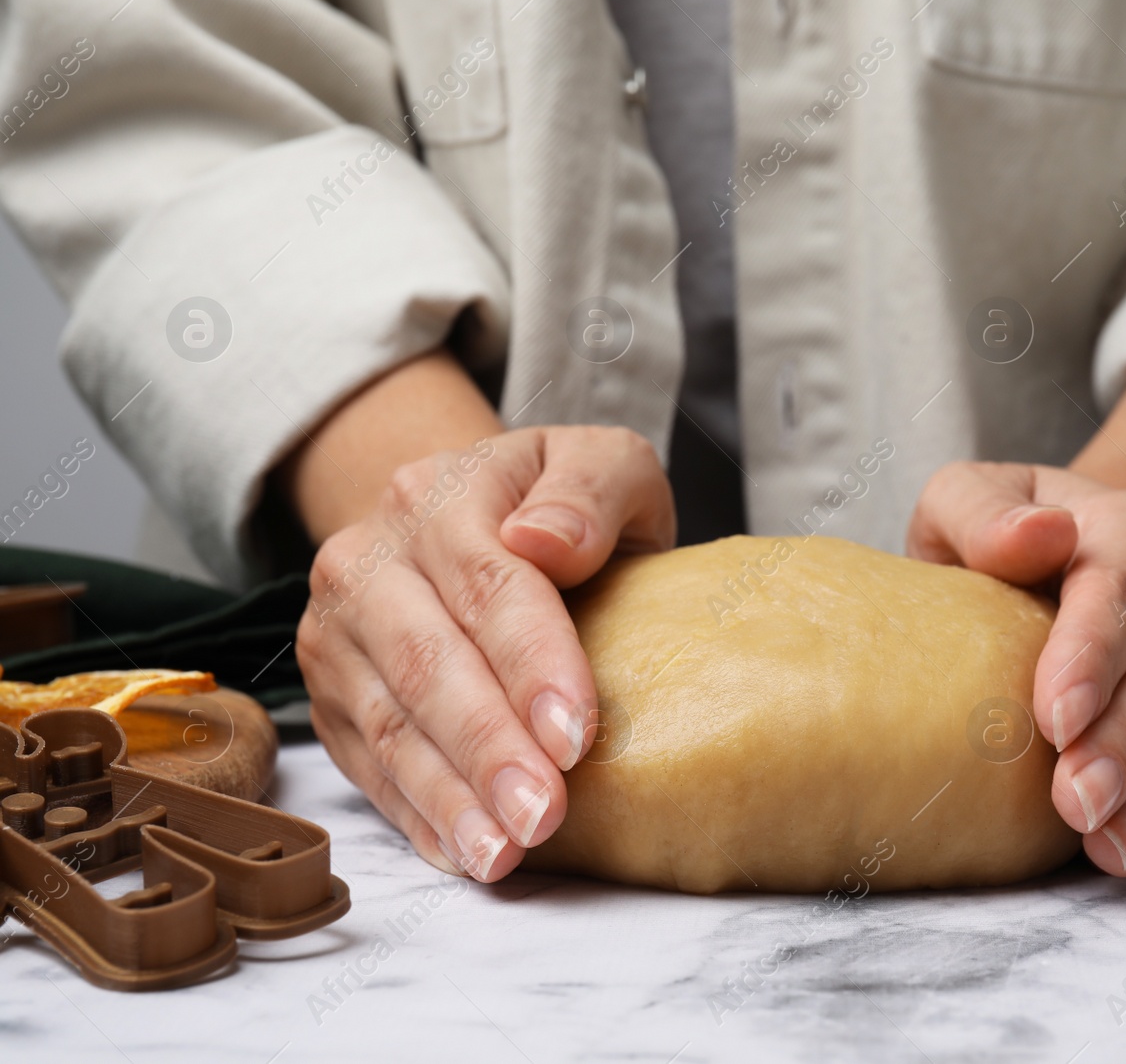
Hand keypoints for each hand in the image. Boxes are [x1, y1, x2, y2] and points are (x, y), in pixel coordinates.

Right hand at [296, 425, 674, 880]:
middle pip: (429, 662)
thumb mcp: (603, 464)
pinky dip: (416, 814)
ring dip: (448, 798)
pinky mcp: (329, 692)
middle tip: (542, 815)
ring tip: (502, 854)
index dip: (532, 663)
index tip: (575, 735)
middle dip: (489, 748)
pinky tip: (461, 851)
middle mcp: (372, 557)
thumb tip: (550, 542)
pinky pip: (367, 762)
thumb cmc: (557, 504)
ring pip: (390, 722)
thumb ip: (590, 491)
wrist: (469, 514)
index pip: (490, 584)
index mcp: (444, 493)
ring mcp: (337, 629)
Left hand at [908, 462, 1125, 876]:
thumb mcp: (971, 498)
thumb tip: (1032, 534)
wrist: (1078, 554)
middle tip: (1075, 797)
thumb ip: (984, 514)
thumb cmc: (1011, 536)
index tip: (1055, 716)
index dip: (1094, 654)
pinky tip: (1121, 847)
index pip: (1124, 589)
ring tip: (1100, 837)